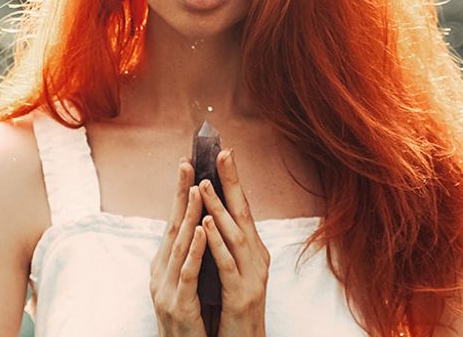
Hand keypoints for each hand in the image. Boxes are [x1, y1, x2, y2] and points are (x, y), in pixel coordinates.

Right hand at [150, 158, 208, 336]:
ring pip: (179, 245)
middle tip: (188, 163)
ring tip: (198, 189)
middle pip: (172, 226)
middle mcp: (160, 272)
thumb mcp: (185, 285)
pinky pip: (187, 272)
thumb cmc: (188, 320)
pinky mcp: (178, 304)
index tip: (187, 164)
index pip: (173, 223)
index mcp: (163, 266)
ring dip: (189, 215)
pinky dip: (194, 249)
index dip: (179, 194)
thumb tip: (198, 228)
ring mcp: (166, 288)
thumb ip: (188, 258)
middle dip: (181, 194)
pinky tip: (202, 231)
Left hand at [198, 148, 269, 336]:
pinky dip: (217, 242)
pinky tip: (206, 224)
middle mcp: (257, 259)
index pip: (244, 209)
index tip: (224, 152)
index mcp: (254, 251)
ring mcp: (252, 276)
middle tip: (223, 153)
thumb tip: (215, 215)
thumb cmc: (235, 309)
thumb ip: (228, 246)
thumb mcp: (233, 272)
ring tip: (205, 184)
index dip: (235, 181)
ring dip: (220, 208)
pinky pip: (227, 264)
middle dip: (233, 182)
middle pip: (245, 213)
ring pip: (236, 235)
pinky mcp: (241, 295)